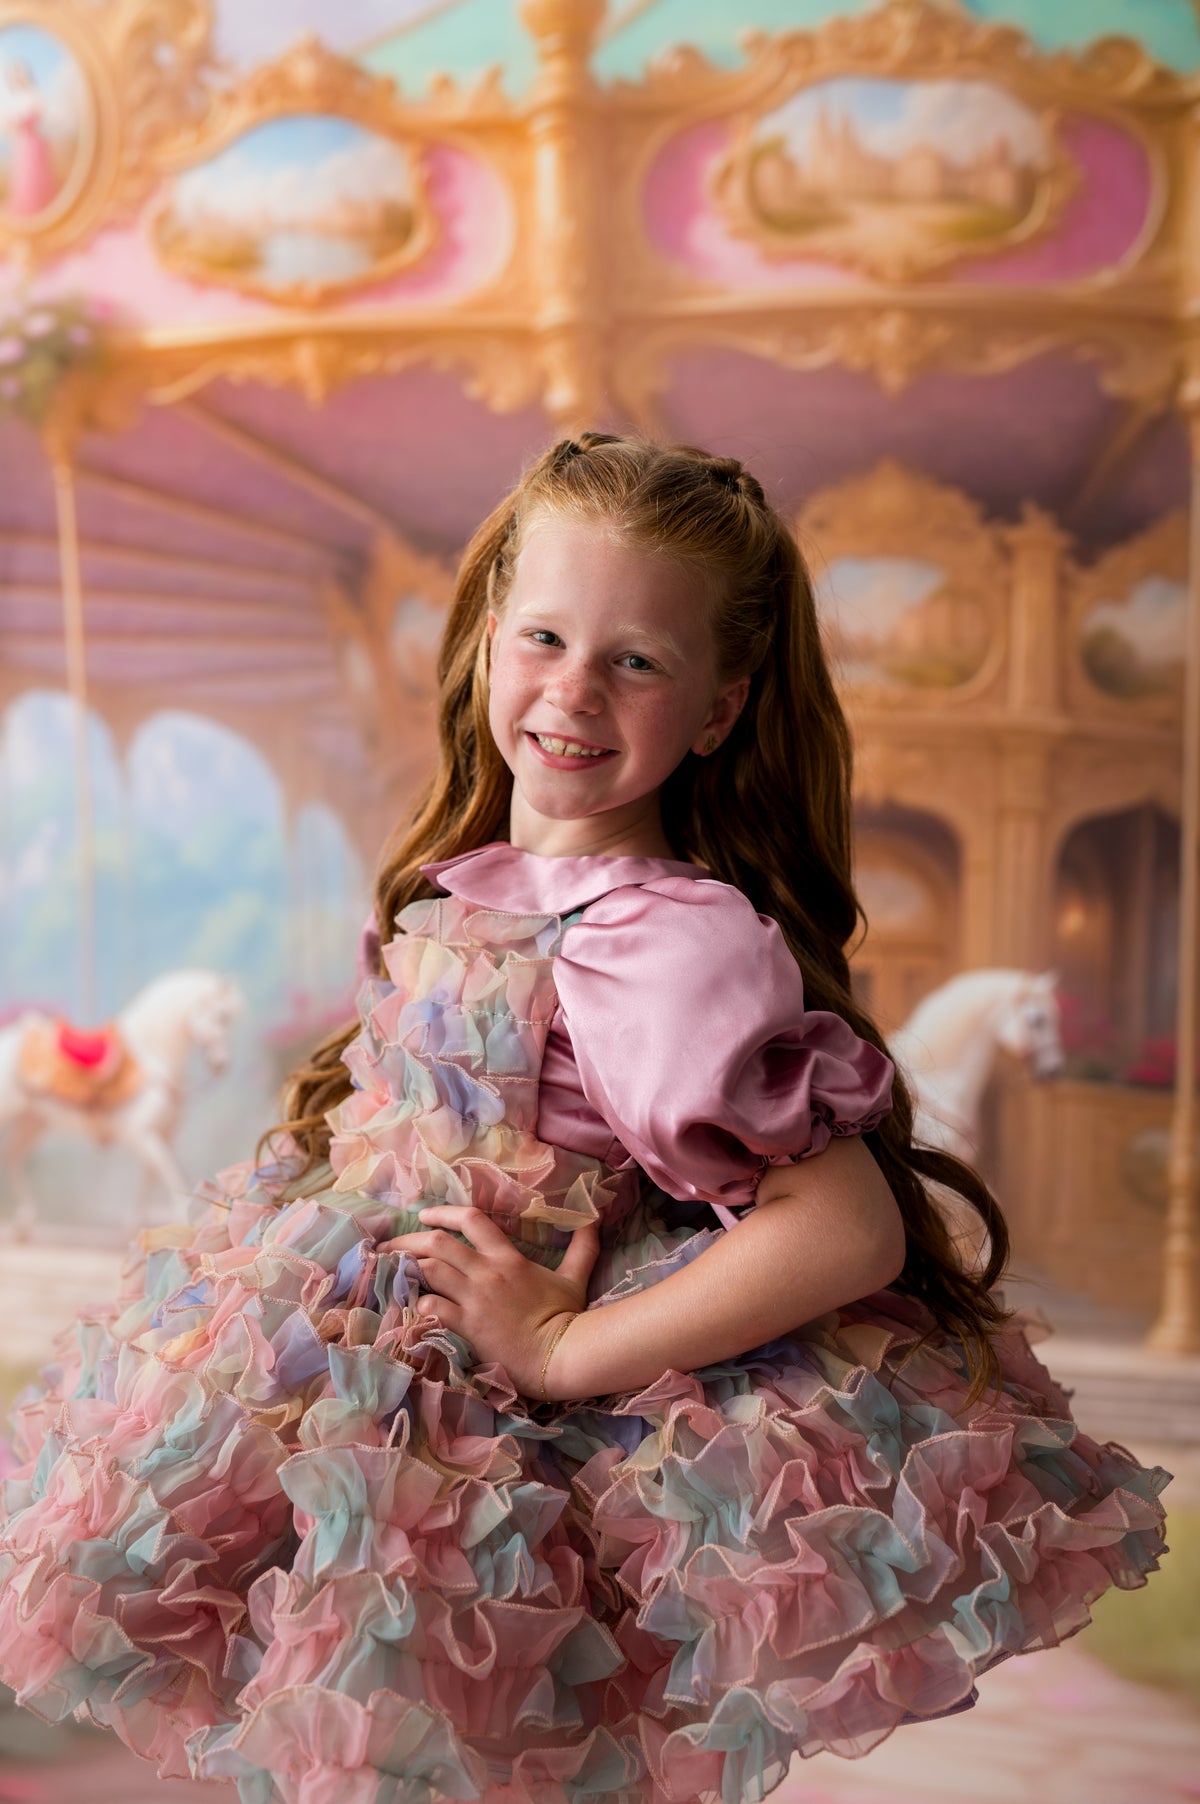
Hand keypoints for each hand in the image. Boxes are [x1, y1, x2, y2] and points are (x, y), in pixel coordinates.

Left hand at [383, 1205, 598, 1397]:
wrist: (560, 1356)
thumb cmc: (566, 1317)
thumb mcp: (575, 1278)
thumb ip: (582, 1247)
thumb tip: (593, 1221)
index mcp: (508, 1257)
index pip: (471, 1219)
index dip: (442, 1212)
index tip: (424, 1214)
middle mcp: (486, 1273)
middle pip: (437, 1243)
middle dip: (408, 1240)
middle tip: (389, 1245)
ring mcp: (474, 1300)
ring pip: (429, 1271)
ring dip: (408, 1270)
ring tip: (394, 1272)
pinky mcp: (466, 1327)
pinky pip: (431, 1309)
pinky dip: (417, 1304)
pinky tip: (411, 1306)